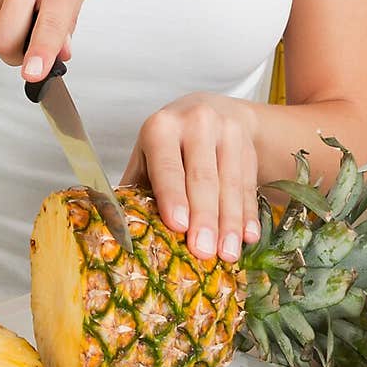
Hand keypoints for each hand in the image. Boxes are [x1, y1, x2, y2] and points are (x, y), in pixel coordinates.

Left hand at [120, 93, 261, 262]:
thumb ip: (136, 190)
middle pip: (203, 178)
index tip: (178, 226)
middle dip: (204, 218)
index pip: (168, 167)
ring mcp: (227, 133)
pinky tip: (248, 237)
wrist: (214, 112)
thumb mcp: (148, 156)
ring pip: (230, 184)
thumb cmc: (170, 145)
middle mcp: (197, 124)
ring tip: (227, 254)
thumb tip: (117, 232)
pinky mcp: (249, 147)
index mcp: (162, 127)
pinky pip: (249, 185)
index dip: (173, 197)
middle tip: (204, 251)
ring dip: (230, 223)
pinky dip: (248, 214)